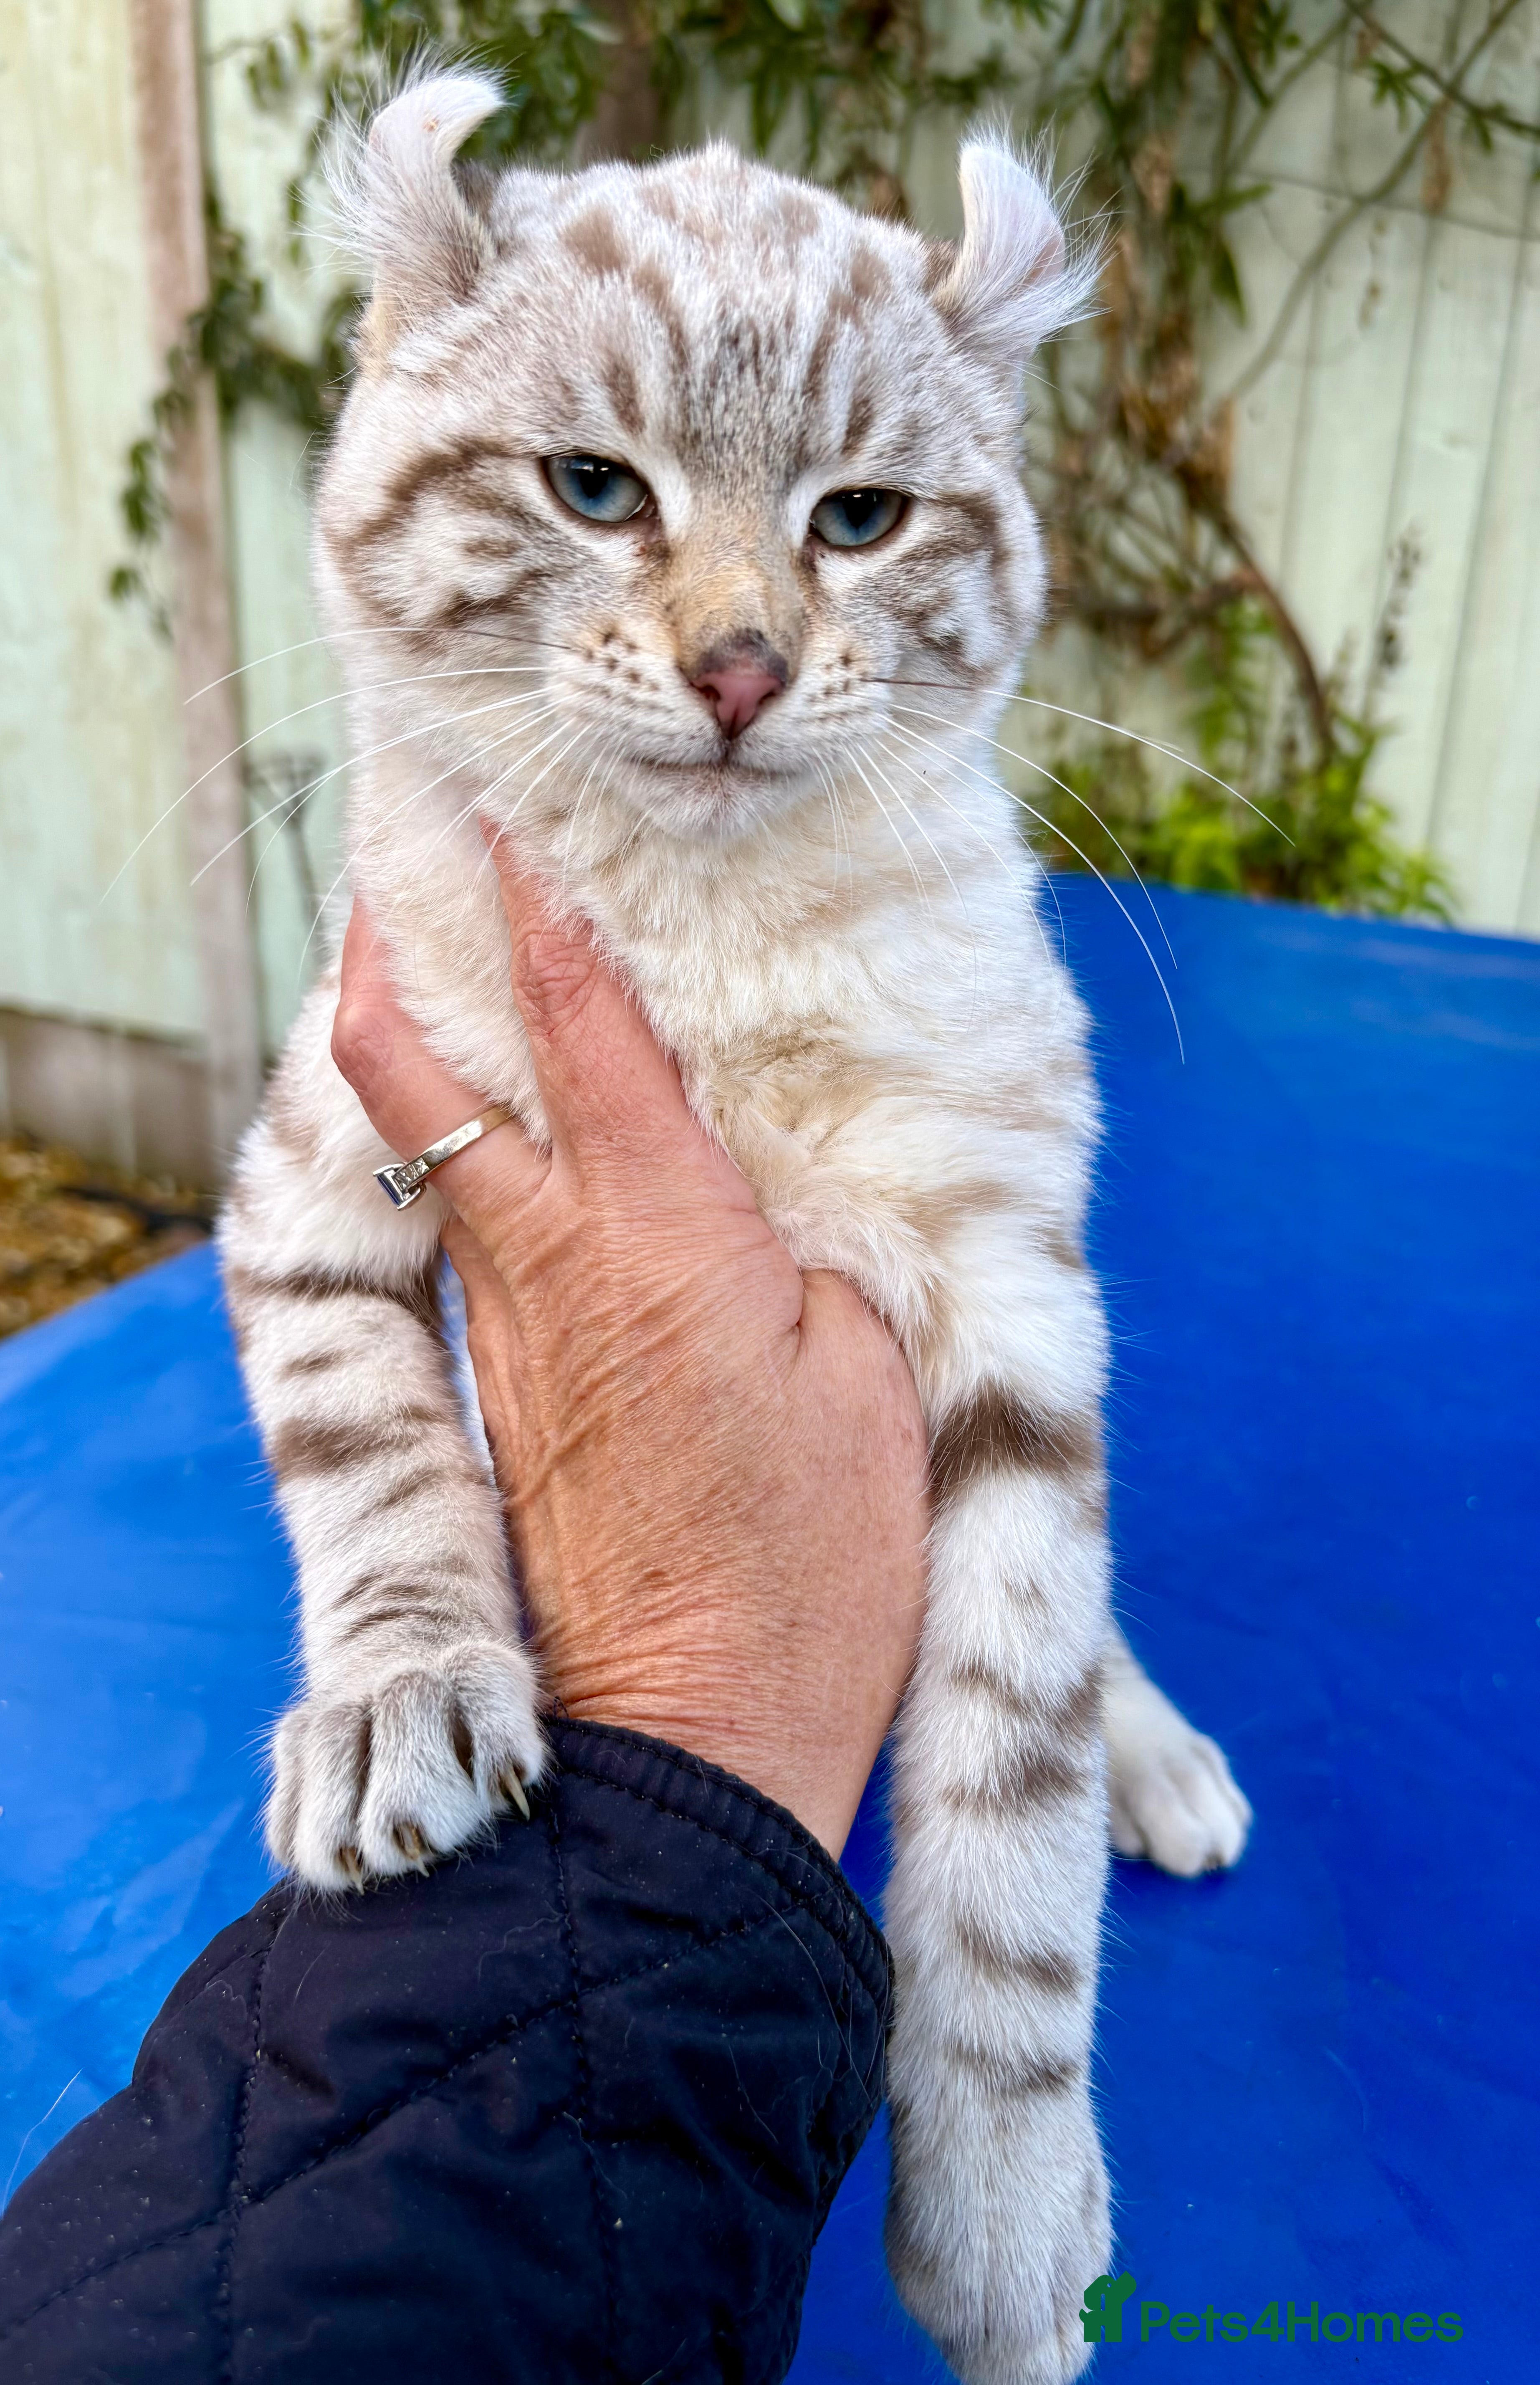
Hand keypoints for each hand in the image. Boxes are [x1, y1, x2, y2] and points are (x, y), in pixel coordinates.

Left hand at [330, 847, 927, 1855]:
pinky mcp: (504, 1395)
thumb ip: (819, 1247)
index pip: (582, 1031)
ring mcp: (510, 1332)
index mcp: (661, 1236)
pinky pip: (473, 1241)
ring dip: (426, 1064)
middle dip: (391, 970)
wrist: (693, 1735)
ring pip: (430, 1156)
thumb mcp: (874, 1378)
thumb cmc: (814, 1564)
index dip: (543, 916)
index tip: (510, 831)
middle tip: (400, 893)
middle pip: (420, 1080)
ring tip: (458, 993)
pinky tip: (519, 1154)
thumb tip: (790, 1180)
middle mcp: (553, 1265)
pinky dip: (472, 1167)